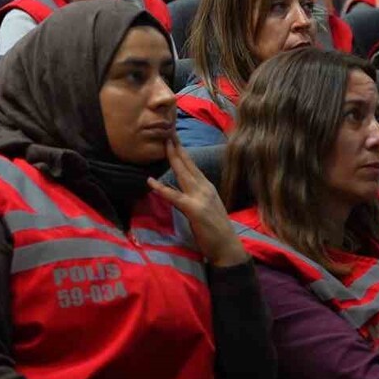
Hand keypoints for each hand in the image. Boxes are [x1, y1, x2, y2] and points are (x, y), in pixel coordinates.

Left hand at [147, 138, 247, 267]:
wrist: (228, 247)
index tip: (173, 137)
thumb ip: (196, 195)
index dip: (181, 151)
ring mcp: (200, 198)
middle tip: (167, 130)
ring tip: (163, 144)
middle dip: (176, 147)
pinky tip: (151, 182)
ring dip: (172, 158)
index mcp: (206, 187)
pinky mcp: (194, 210)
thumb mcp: (206, 206)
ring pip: (183, 174)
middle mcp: (204, 188)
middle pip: (187, 164)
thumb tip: (183, 186)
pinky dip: (162, 189)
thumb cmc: (216, 230)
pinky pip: (175, 197)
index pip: (192, 165)